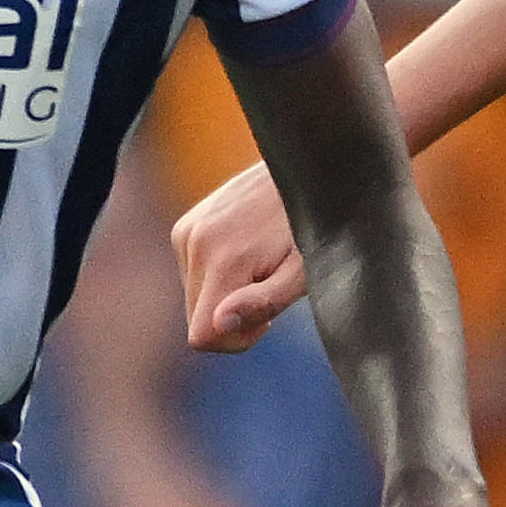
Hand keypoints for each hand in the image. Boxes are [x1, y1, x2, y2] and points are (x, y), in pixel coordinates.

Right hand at [170, 162, 305, 350]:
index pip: (202, 336)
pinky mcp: (187, 224)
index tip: (269, 319)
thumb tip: (219, 323)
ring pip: (195, 299)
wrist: (311, 166)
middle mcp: (194, 242)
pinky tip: (249, 253)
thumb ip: (263, 302)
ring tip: (264, 265)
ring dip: (227, 295)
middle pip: (197, 320)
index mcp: (222, 258)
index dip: (236, 340)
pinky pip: (192, 274)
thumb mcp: (303, 272)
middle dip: (232, 319)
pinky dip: (219, 275)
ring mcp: (187, 230)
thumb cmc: (319, 224)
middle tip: (271, 288)